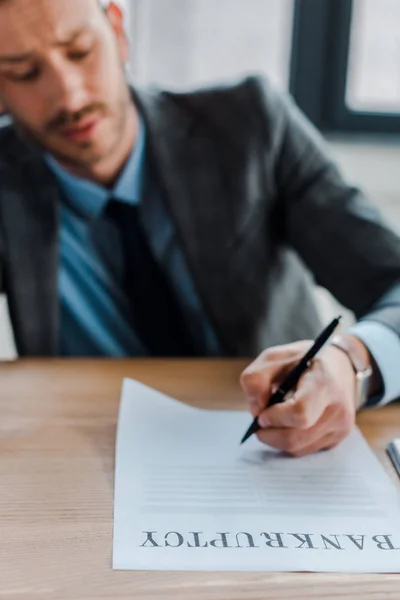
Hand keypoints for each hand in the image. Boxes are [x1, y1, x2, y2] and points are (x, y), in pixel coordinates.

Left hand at [240, 340, 358, 456]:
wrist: (341, 366)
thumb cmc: (304, 360)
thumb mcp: (275, 357)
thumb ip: (256, 378)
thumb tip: (256, 409)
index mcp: (323, 384)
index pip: (300, 413)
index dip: (275, 417)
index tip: (263, 412)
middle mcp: (337, 409)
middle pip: (295, 438)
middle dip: (269, 433)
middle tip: (260, 419)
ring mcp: (340, 428)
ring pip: (297, 449)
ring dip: (276, 438)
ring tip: (274, 417)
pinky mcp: (337, 439)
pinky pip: (304, 450)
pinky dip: (288, 441)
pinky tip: (288, 423)